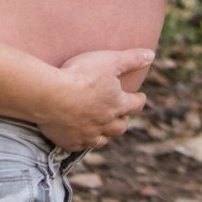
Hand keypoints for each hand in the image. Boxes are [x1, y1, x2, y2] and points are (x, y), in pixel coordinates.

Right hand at [37, 48, 152, 150]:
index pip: (136, 104)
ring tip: (104, 128)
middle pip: (121, 126)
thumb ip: (132, 59)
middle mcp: (106, 124)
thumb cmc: (81, 75)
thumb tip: (151, 55)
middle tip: (122, 114)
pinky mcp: (70, 142)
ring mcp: (88, 135)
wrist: (50, 96)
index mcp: (118, 104)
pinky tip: (81, 136)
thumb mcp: (109, 61)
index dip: (139, 99)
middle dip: (123, 119)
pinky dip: (83, 141)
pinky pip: (81, 145)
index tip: (140, 97)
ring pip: (103, 140)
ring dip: (105, 134)